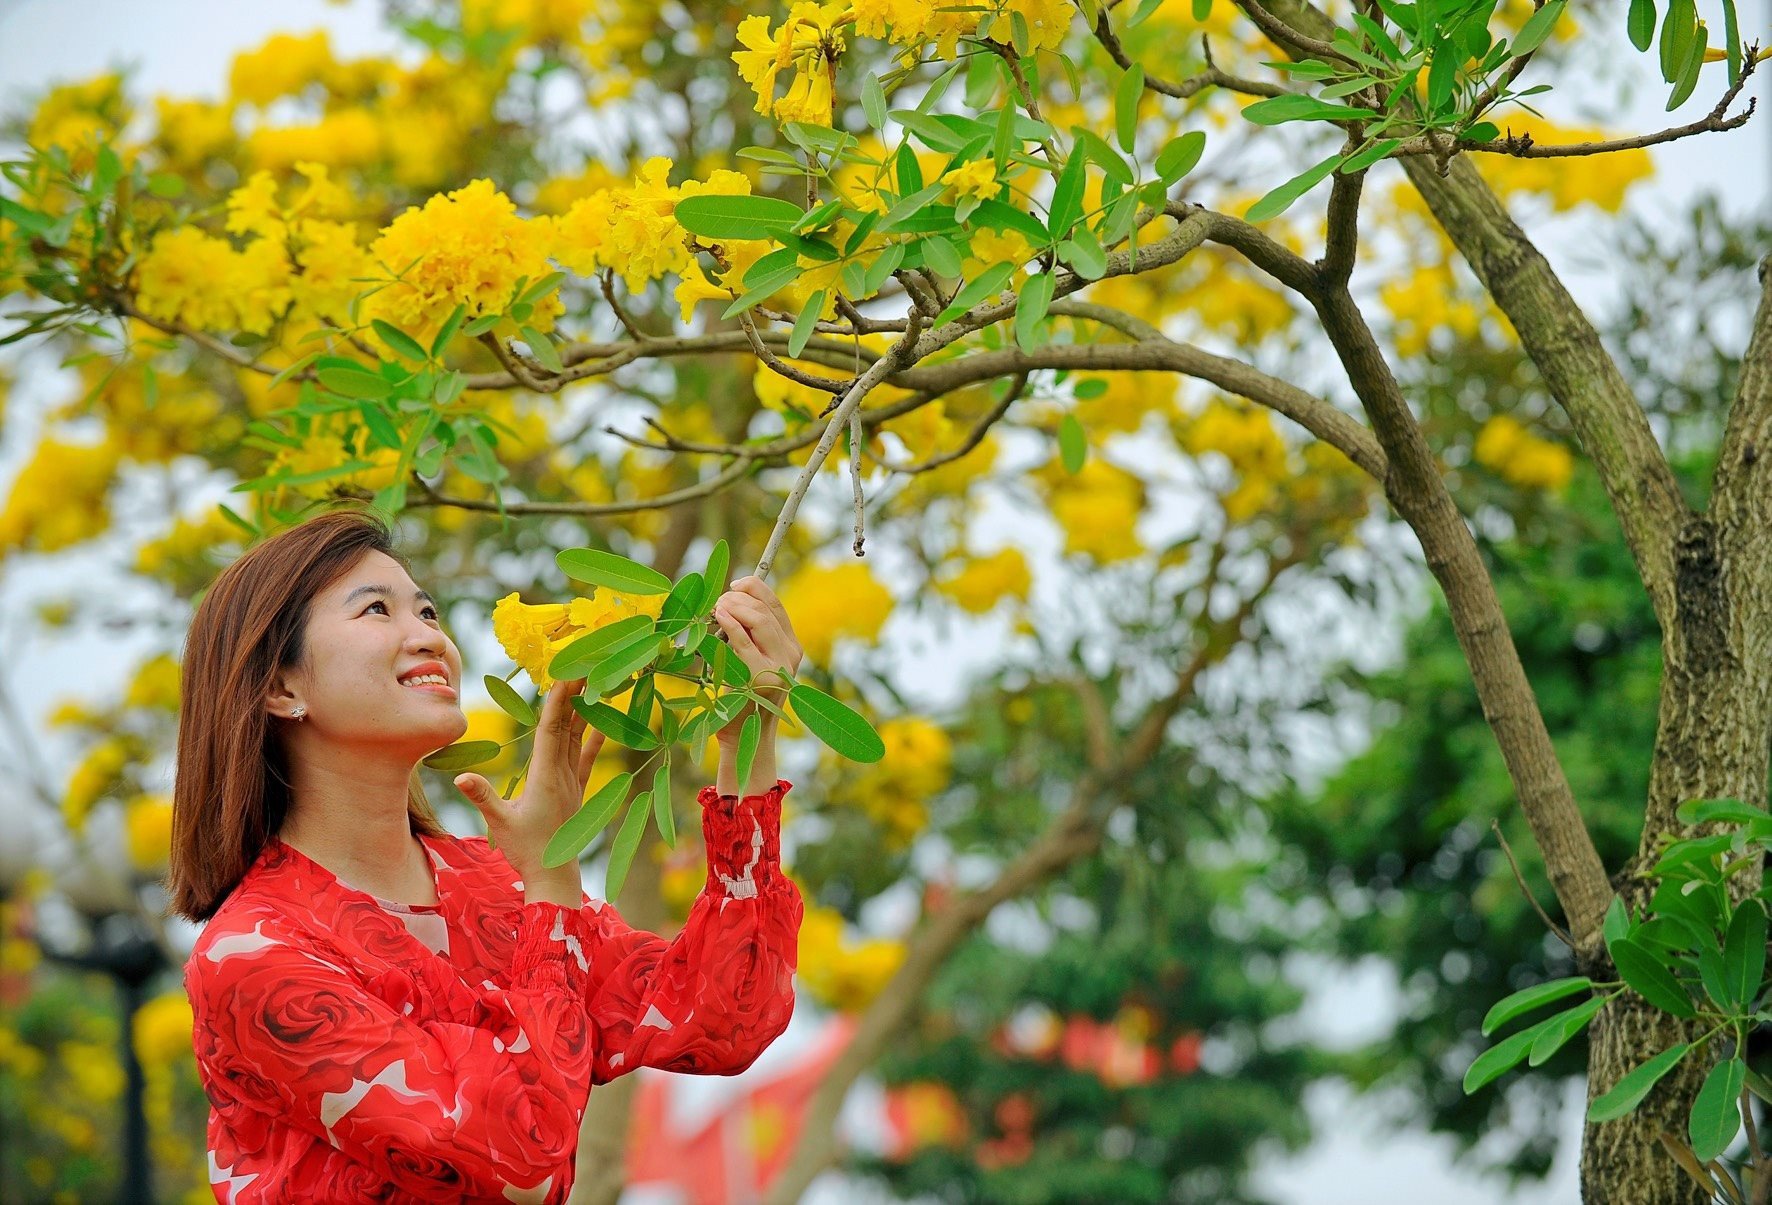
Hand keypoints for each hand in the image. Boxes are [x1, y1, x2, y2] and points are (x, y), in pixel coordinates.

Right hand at [453, 677, 606, 899]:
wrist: (555, 876)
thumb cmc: (526, 850)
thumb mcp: (500, 823)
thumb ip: (483, 798)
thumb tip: (461, 778)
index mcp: (545, 777)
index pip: (551, 730)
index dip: (557, 702)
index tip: (564, 676)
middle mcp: (562, 774)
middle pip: (568, 727)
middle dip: (573, 696)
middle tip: (582, 666)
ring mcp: (572, 783)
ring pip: (578, 739)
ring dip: (583, 712)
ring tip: (592, 685)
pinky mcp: (576, 793)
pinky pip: (586, 760)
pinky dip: (594, 741)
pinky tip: (604, 726)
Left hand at [710, 575, 802, 742]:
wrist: (746, 736)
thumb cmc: (742, 697)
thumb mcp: (753, 661)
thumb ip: (751, 636)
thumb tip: (731, 599)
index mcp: (791, 647)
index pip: (776, 605)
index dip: (755, 587)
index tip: (734, 584)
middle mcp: (790, 654)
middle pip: (765, 610)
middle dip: (738, 598)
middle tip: (718, 602)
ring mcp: (779, 665)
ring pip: (758, 619)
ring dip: (733, 607)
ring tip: (717, 610)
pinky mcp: (762, 676)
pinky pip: (743, 640)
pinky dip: (729, 623)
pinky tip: (719, 617)